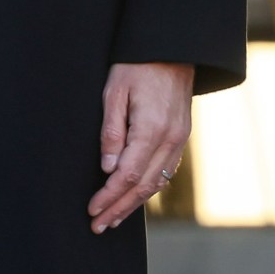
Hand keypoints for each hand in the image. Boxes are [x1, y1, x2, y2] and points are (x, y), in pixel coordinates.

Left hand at [88, 62, 192, 232]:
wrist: (172, 48)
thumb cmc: (137, 65)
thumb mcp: (114, 92)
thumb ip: (111, 131)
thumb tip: (107, 168)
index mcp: (152, 129)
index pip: (127, 175)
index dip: (109, 196)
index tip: (92, 210)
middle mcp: (171, 139)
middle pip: (143, 186)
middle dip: (119, 208)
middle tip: (98, 226)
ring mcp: (180, 140)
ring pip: (156, 182)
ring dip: (134, 204)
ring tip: (113, 219)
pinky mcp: (182, 137)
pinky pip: (166, 171)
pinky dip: (149, 188)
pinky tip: (135, 197)